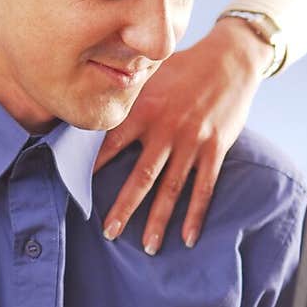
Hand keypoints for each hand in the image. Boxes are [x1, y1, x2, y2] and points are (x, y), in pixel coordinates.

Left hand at [94, 19, 269, 252]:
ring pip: (173, 188)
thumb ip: (124, 94)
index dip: (94, 166)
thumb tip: (93, 106)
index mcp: (145, 109)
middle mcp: (167, 129)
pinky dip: (197, 214)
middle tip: (109, 232)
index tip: (77, 187)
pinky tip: (189, 237)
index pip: (113, 143)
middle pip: (142, 176)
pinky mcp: (215, 149)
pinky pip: (205, 187)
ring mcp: (193, 142)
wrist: (230, 59)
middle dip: (125, 207)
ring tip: (148, 247)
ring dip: (159, 220)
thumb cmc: (183, 65)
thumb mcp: (149, 73)